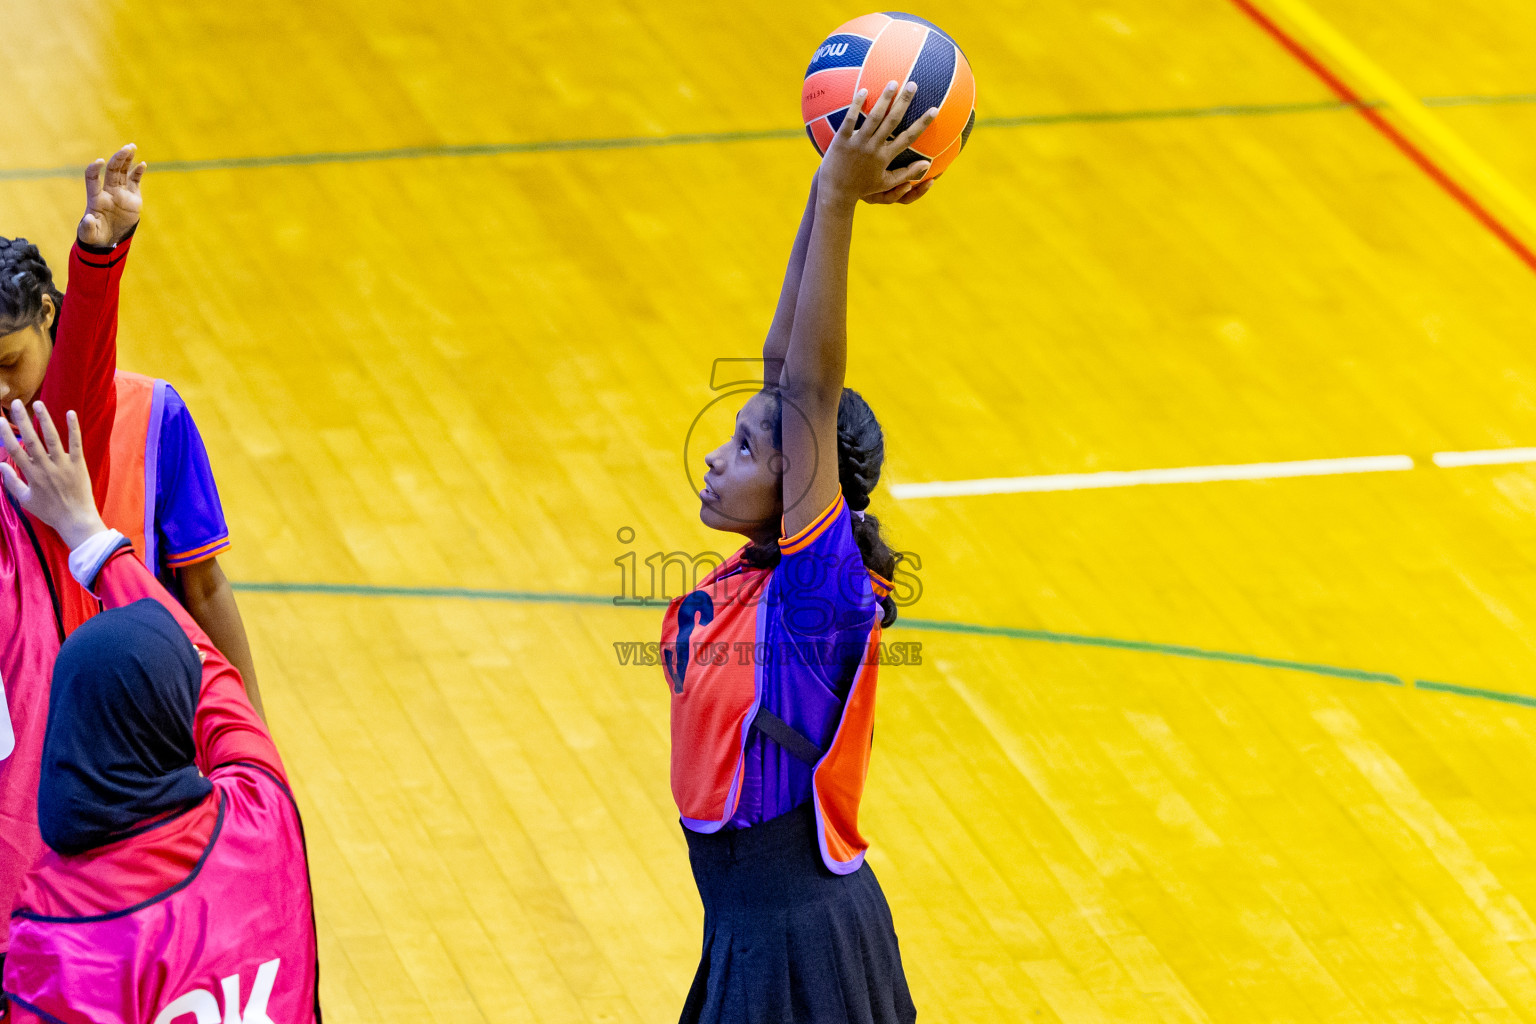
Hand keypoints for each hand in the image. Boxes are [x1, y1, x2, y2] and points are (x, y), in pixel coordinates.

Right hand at [0, 401, 106, 549]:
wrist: (76, 519)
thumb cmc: (49, 511)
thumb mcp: (25, 499)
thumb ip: (11, 481)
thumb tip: (0, 465)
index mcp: (31, 474)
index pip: (15, 450)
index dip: (6, 434)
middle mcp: (46, 466)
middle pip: (31, 440)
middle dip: (22, 421)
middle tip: (15, 404)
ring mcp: (63, 464)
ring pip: (52, 438)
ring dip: (45, 420)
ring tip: (38, 404)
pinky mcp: (78, 464)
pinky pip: (76, 443)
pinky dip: (73, 428)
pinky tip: (70, 413)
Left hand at [77, 144, 146, 247]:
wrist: (110, 238)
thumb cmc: (96, 235)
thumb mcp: (90, 234)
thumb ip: (88, 227)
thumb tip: (88, 218)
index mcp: (96, 197)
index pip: (92, 178)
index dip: (94, 169)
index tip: (99, 162)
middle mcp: (108, 191)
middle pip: (112, 170)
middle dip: (118, 158)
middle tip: (126, 148)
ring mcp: (121, 192)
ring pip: (123, 171)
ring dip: (127, 159)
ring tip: (132, 147)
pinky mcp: (132, 196)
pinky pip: (135, 181)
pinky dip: (138, 172)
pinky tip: (143, 164)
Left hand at [818, 81, 938, 208]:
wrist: (836, 192)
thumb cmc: (863, 187)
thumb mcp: (886, 183)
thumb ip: (907, 173)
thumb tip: (926, 165)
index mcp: (886, 157)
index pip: (908, 137)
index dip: (922, 123)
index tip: (934, 110)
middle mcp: (874, 147)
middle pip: (892, 121)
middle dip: (904, 102)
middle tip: (913, 84)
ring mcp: (857, 142)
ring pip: (873, 117)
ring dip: (884, 98)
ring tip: (893, 82)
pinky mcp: (842, 139)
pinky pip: (850, 119)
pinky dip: (857, 104)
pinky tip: (863, 90)